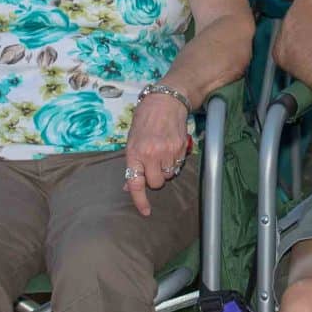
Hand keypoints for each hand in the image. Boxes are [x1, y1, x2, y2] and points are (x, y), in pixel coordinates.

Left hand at [121, 90, 192, 217]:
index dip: (140, 200)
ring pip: (169, 175)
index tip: (145, 211)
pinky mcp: (181, 148)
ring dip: (165, 170)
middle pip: (156, 183)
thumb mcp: (132, 140)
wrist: (166, 101)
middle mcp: (151, 154)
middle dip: (155, 179)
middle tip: (152, 166)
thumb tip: (129, 185)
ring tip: (162, 153)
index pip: (136, 183)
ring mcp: (168, 151)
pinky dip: (174, 162)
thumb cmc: (145, 119)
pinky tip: (170, 148)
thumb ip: (132, 163)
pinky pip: (178, 166)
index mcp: (135, 152)